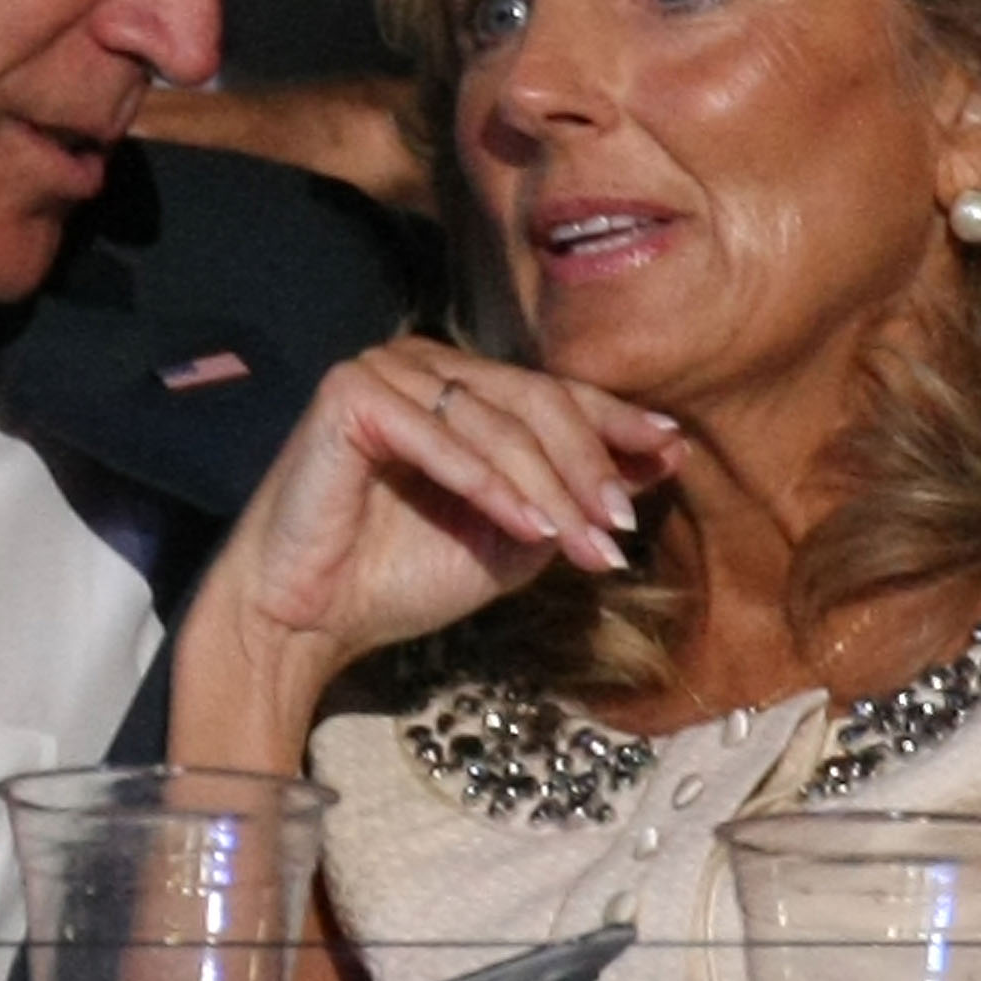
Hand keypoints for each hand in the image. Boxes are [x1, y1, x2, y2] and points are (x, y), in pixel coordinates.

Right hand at [170, 338, 681, 768]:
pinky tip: (527, 527)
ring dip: (549, 487)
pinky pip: (437, 434)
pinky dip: (486, 483)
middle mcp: (423, 361)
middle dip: (587, 467)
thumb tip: (664, 456)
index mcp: (460, 384)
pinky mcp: (348, 395)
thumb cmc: (400, 577)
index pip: (553, 390)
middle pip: (533, 399)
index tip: (673, 452)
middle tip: (622, 527)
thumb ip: (574, 496)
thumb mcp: (515, 539)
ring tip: (586, 543)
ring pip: (493, 421)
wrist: (308, 618)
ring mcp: (383, 370)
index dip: (615, 421)